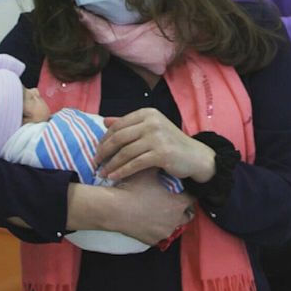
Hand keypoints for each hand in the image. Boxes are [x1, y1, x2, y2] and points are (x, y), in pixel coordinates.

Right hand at [67, 168, 194, 244]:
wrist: (114, 209)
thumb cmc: (133, 188)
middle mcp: (176, 219)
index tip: (180, 190)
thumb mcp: (148, 172)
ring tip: (158, 211)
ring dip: (169, 219)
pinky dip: (156, 229)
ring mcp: (165, 231)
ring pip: (174, 226)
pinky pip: (160, 235)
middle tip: (170, 201)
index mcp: (179, 202)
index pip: (192, 198)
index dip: (186, 193)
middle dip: (181, 208)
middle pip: (187, 214)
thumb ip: (159, 165)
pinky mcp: (153, 240)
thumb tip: (164, 156)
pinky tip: (148, 220)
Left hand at [94, 108, 215, 181]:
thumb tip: (105, 121)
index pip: (118, 125)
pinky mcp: (161, 154)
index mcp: (148, 113)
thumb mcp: (151, 129)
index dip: (104, 138)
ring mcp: (157, 137)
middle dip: (104, 151)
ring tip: (102, 172)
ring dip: (111, 164)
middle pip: (119, 137)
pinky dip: (122, 171)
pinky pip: (135, 164)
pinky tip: (114, 177)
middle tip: (95, 162)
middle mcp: (152, 123)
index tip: (97, 150)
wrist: (195, 156)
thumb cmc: (170, 143)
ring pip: (125, 152)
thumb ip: (129, 124)